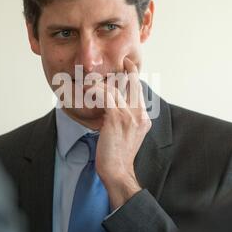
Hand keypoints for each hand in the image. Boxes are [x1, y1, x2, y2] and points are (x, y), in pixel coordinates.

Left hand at [93, 57, 151, 209]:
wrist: (118, 171)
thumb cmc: (118, 155)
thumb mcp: (128, 135)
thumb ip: (126, 120)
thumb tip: (113, 108)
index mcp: (144, 118)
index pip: (139, 91)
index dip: (133, 77)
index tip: (128, 66)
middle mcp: (140, 114)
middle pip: (134, 83)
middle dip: (128, 69)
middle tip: (122, 61)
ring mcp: (130, 115)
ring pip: (116, 88)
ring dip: (102, 82)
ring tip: (91, 79)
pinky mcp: (117, 118)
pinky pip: (106, 96)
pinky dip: (95, 91)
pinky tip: (88, 90)